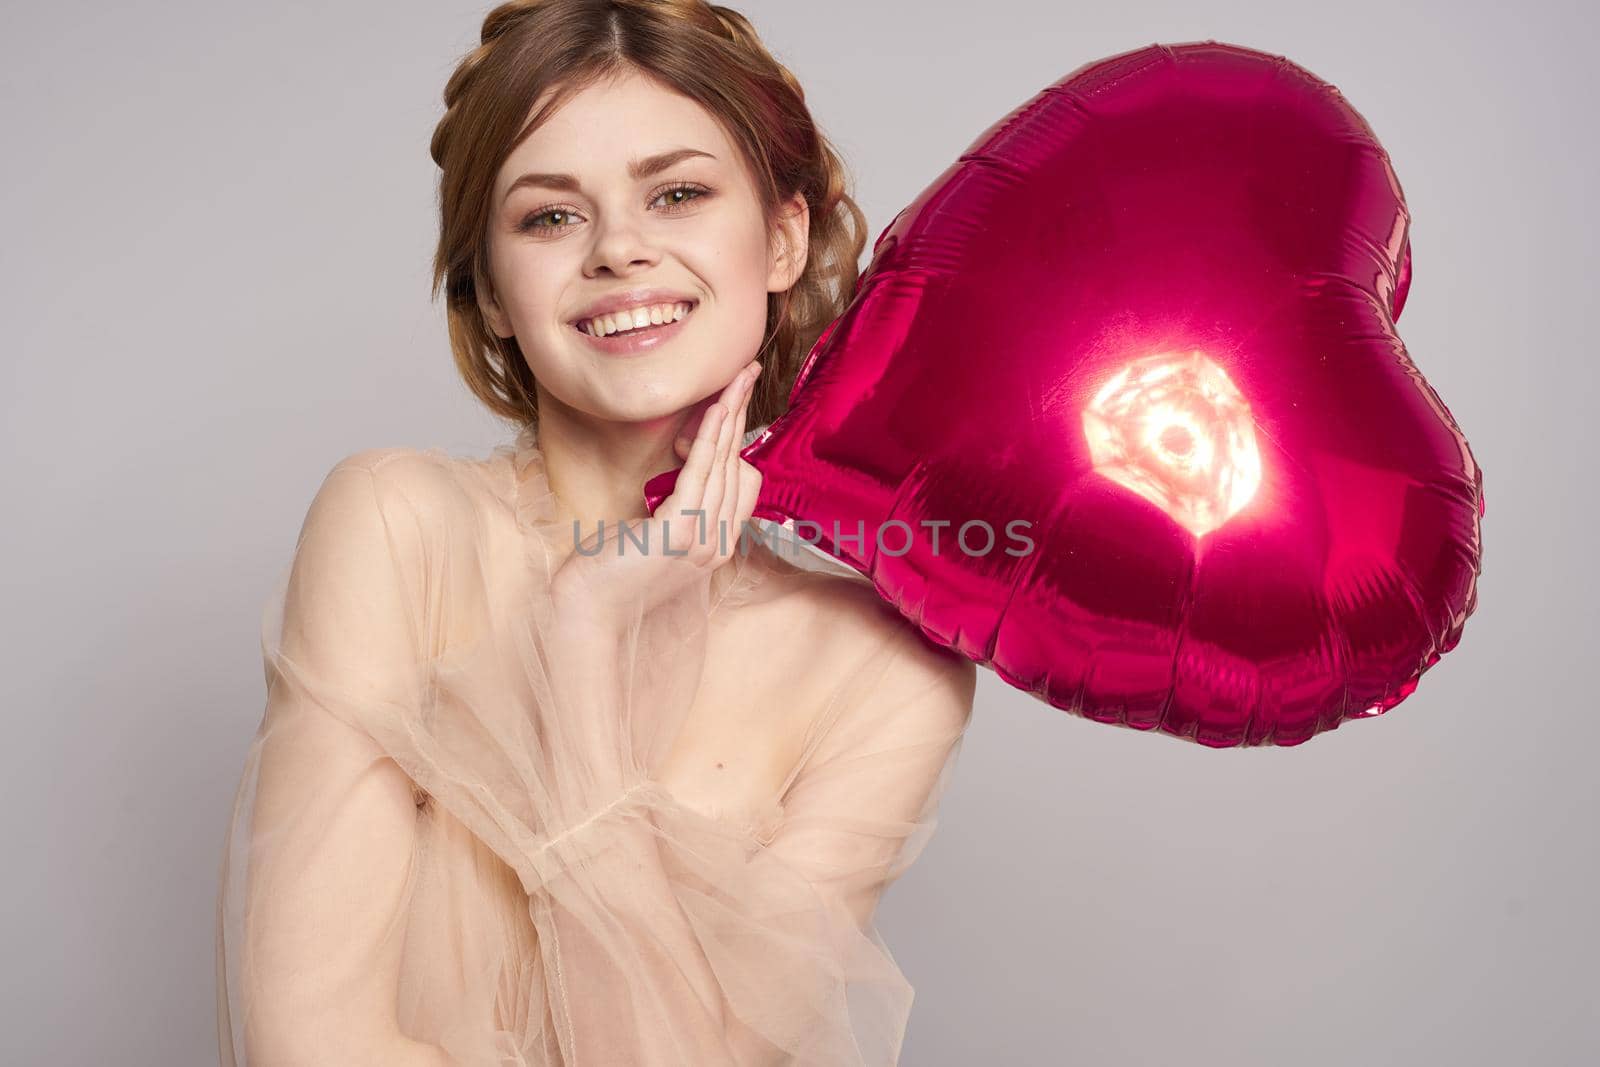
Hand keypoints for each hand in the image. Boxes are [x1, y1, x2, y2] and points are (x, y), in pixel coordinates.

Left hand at [549, 359, 763, 628]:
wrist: (586, 611)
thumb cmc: (610, 574)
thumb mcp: (653, 534)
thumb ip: (678, 505)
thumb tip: (686, 462)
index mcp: (716, 545)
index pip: (743, 481)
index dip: (739, 438)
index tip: (734, 400)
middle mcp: (718, 543)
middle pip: (742, 465)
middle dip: (743, 415)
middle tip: (746, 373)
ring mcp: (703, 539)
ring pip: (728, 464)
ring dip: (731, 416)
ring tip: (735, 379)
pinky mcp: (680, 530)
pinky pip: (703, 472)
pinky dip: (711, 437)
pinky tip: (714, 410)